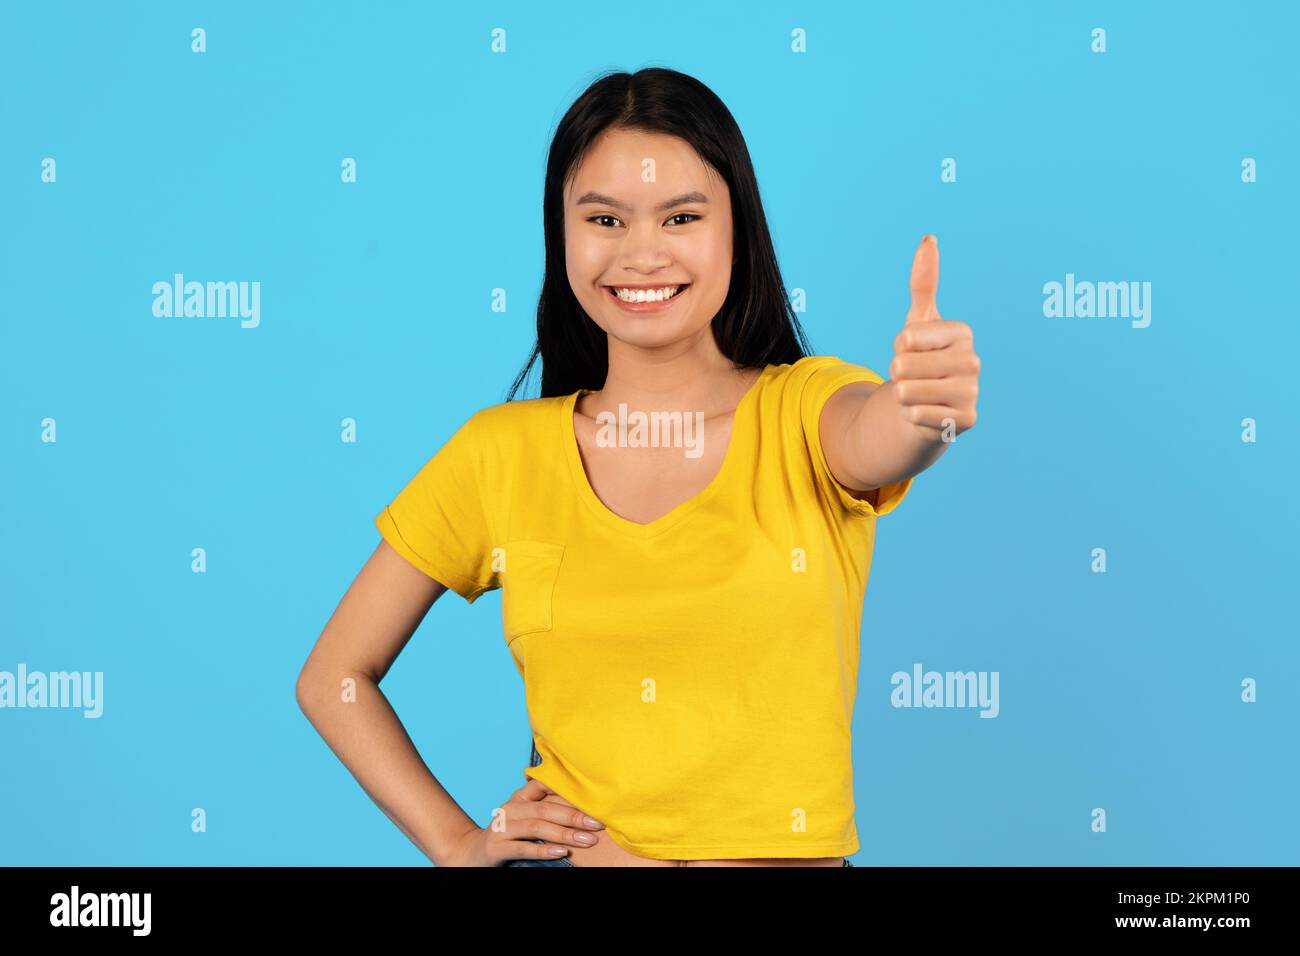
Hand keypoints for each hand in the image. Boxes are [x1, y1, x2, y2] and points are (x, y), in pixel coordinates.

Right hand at [439, 779, 605, 865]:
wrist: (473, 854)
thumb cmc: (509, 834)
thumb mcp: (527, 817)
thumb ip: (548, 808)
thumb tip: (584, 807)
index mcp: (520, 797)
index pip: (547, 788)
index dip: (571, 793)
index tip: (596, 800)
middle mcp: (510, 808)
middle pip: (546, 808)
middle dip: (574, 816)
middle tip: (598, 824)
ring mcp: (501, 827)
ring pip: (536, 827)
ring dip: (564, 834)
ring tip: (587, 839)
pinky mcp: (496, 847)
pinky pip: (523, 847)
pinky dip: (543, 850)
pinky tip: (561, 852)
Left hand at [888, 235, 979, 440]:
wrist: (927, 404)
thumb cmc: (921, 359)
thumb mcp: (918, 322)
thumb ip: (923, 282)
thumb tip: (928, 239)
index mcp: (962, 333)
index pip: (905, 338)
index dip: (899, 347)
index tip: (914, 351)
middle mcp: (973, 361)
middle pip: (902, 366)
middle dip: (897, 373)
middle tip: (913, 376)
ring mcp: (973, 392)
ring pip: (906, 392)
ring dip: (902, 396)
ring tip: (917, 394)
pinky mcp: (966, 421)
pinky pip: (915, 415)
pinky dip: (911, 416)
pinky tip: (925, 413)